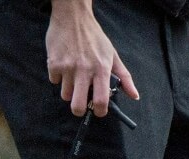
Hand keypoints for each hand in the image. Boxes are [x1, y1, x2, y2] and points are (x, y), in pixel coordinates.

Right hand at [47, 0, 139, 117]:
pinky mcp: (53, 63)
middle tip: (82, 104)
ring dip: (70, 92)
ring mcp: (67, 67)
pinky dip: (58, 78)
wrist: (73, 17)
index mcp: (101, 69)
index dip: (99, 111)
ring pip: (65, 95)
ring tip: (74, 79)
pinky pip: (54, 81)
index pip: (101, 100)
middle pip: (78, 105)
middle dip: (80, 110)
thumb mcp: (113, 55)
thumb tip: (135, 96)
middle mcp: (84, 70)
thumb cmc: (95, 37)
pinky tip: (64, 67)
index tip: (98, 111)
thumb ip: (124, 78)